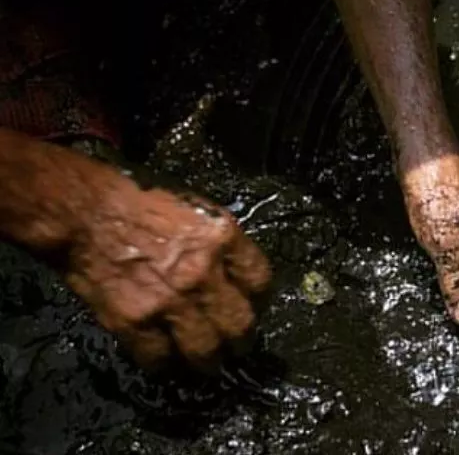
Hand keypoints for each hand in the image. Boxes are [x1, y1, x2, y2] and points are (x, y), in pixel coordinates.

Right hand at [48, 171, 271, 371]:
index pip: (260, 281)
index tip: (251, 307)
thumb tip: (234, 274)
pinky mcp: (135, 322)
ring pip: (205, 350)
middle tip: (235, 346)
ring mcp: (170, 301)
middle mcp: (203, 273)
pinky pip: (159, 358)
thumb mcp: (197, 211)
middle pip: (240, 323)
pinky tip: (163, 360)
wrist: (87, 213)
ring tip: (205, 363)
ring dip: (207, 361)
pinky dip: (163, 364)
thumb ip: (220, 244)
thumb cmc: (140, 204)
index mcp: (223, 239)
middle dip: (240, 340)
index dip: (258, 300)